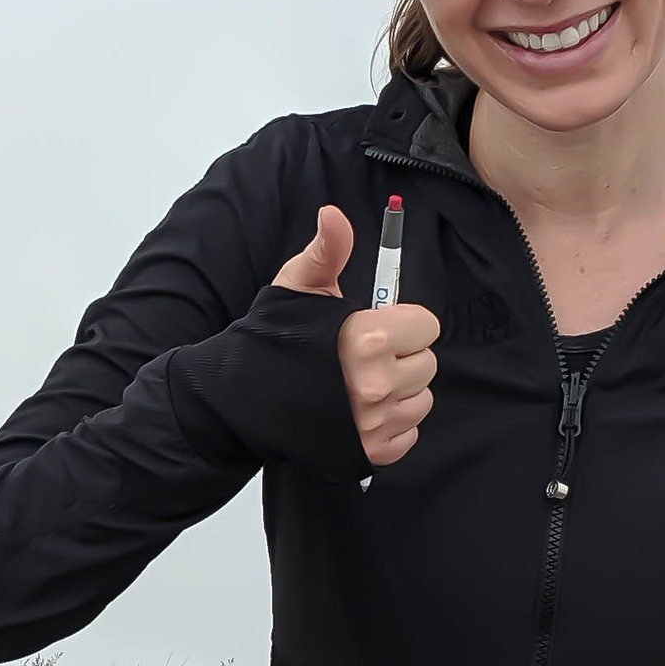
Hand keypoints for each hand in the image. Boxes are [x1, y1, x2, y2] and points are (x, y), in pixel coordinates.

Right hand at [273, 205, 441, 468]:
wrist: (237, 401)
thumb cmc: (271, 340)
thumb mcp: (297, 286)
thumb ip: (327, 251)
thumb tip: (335, 213)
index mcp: (367, 338)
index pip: (427, 326)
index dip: (403, 324)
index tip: (378, 327)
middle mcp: (377, 383)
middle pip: (427, 364)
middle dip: (402, 357)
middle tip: (366, 357)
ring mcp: (374, 423)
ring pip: (420, 400)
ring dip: (400, 392)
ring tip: (362, 384)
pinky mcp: (371, 452)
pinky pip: (408, 434)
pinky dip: (391, 425)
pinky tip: (362, 412)